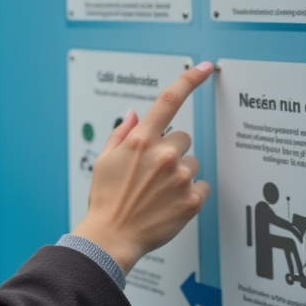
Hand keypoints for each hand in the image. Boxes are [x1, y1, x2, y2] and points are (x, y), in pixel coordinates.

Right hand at [71, 62, 213, 274]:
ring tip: (159, 191)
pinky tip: (170, 203)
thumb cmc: (106, 200)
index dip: (188, 80)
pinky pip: (202, 186)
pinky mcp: (192, 200)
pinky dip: (189, 194)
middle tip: (153, 171)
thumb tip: (134, 115)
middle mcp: (163, 155)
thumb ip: (121, 134)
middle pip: (183, 137)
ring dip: (181, 173)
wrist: (112, 237)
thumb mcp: (103, 161)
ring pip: (193, 163)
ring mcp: (180, 178)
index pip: (168, 101)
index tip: (202, 68)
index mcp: (140, 141)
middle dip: (171, 149)